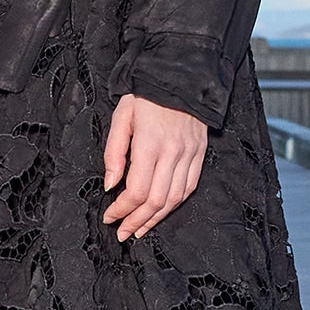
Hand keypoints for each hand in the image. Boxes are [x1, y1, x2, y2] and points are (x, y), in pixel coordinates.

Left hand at [102, 93, 208, 243]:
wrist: (182, 76)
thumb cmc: (147, 94)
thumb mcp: (121, 117)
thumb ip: (113, 152)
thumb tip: (110, 185)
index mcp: (150, 144)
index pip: (137, 190)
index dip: (122, 209)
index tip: (110, 216)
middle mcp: (173, 153)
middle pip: (156, 201)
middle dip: (137, 222)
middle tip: (123, 233)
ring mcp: (189, 154)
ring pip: (174, 199)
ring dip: (156, 219)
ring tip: (140, 229)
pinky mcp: (199, 154)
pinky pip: (189, 187)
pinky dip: (175, 204)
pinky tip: (162, 212)